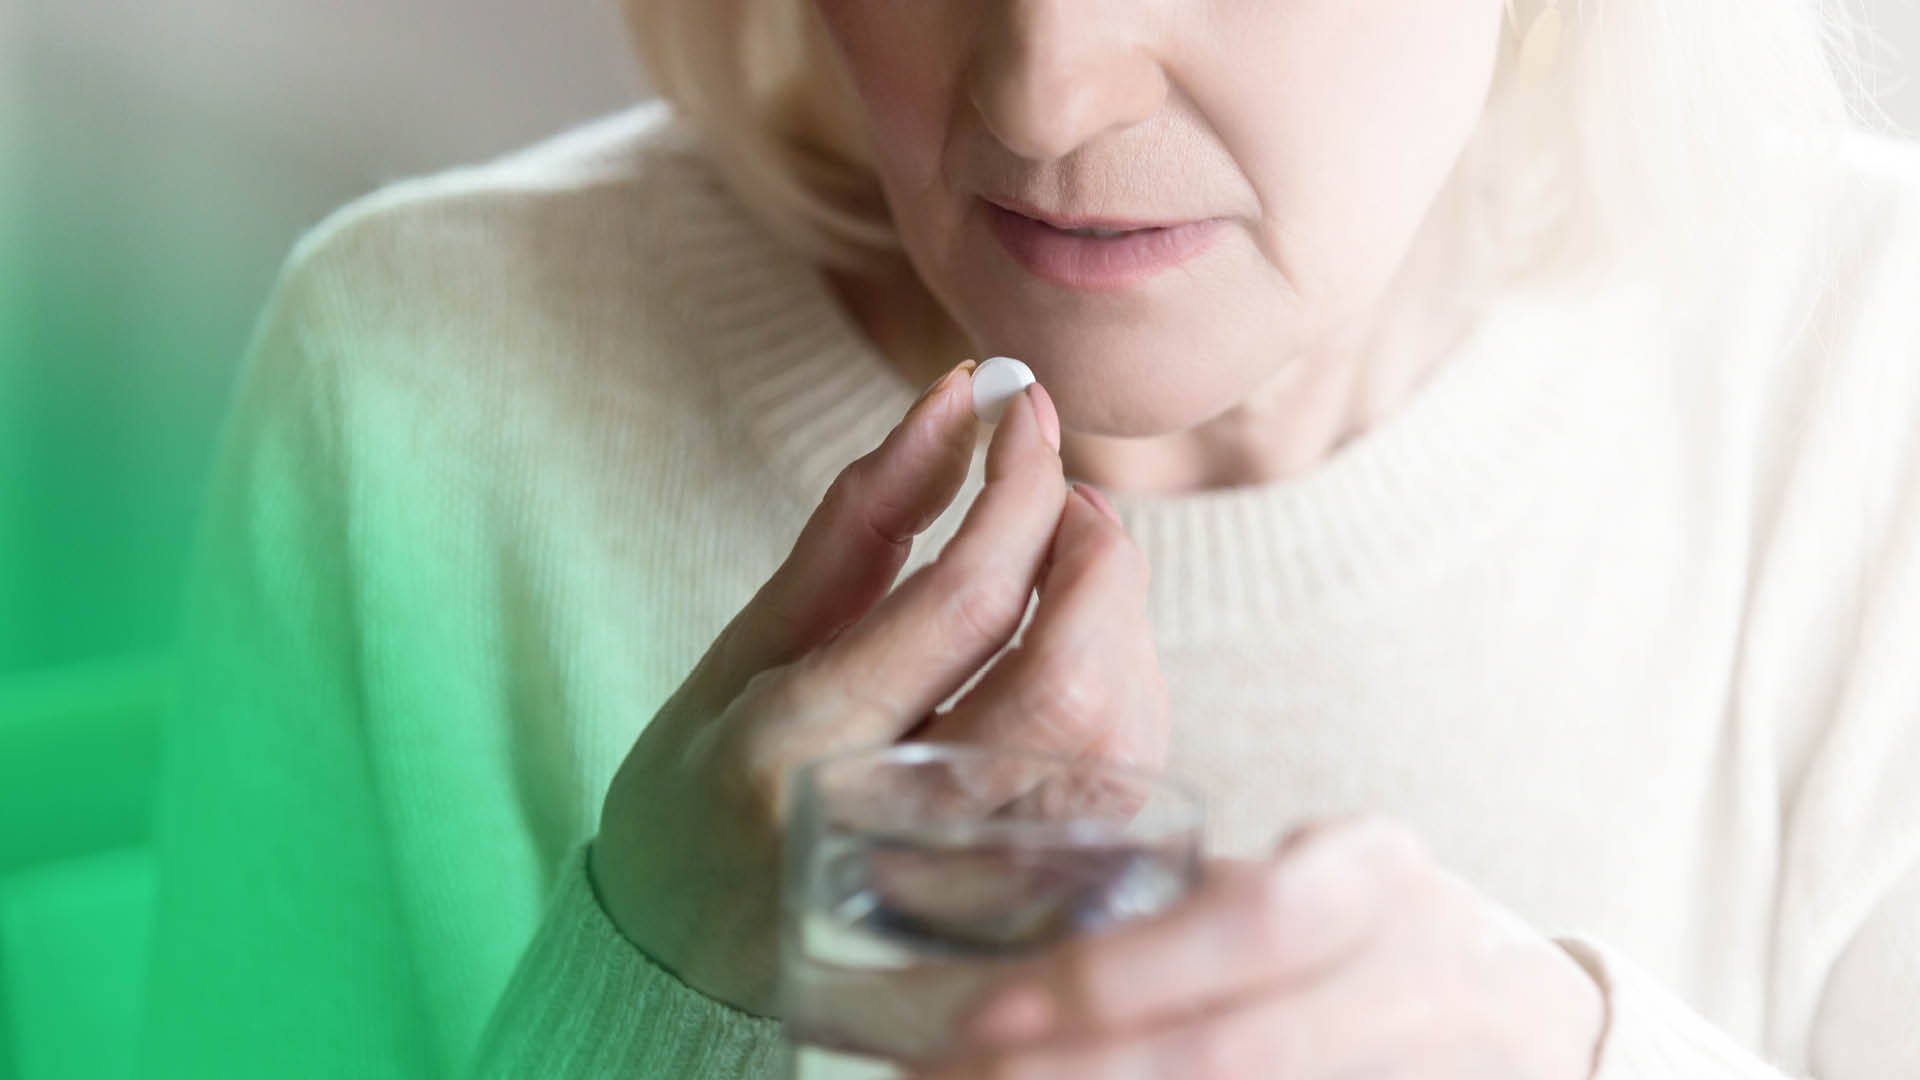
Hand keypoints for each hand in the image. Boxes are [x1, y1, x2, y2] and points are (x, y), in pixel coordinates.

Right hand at [592, 360, 1168, 1015]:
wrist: (687, 962)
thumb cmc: (704, 791)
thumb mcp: (748, 648)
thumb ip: (860, 526)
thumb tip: (953, 398)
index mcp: (796, 755)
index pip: (963, 603)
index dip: (1016, 485)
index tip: (1019, 403)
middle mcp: (895, 838)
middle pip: (1071, 682)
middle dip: (1094, 554)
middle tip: (1056, 490)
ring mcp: (971, 897)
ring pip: (1117, 742)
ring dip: (1118, 623)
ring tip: (1061, 564)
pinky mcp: (1026, 924)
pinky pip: (1123, 795)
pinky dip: (1124, 696)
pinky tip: (1077, 657)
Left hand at [928, 817, 1605, 1079]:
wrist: (1527, 1017)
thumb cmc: (1369, 937)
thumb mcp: (1300, 888)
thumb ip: (1183, 921)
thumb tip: (971, 976)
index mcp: (1372, 879)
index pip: (1252, 922)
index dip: (1114, 977)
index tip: (982, 1015)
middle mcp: (1415, 981)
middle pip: (1234, 1055)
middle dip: (1073, 1079)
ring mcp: (1424, 1072)